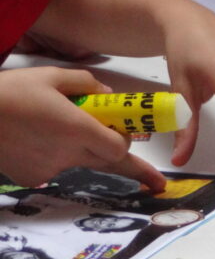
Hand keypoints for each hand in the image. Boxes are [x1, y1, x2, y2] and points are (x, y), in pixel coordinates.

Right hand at [0, 67, 164, 189]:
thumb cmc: (8, 92)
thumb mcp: (50, 75)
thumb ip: (86, 83)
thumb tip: (108, 95)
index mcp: (77, 129)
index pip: (120, 149)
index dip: (126, 141)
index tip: (124, 133)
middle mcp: (67, 154)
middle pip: (110, 164)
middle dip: (132, 169)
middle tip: (156, 182)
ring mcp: (49, 169)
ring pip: (81, 163)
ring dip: (82, 151)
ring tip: (53, 128)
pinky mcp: (32, 177)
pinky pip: (54, 168)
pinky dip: (53, 155)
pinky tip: (32, 138)